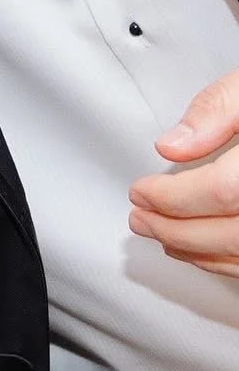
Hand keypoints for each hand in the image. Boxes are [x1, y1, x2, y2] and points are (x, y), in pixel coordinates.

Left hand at [129, 70, 238, 276]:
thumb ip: (214, 109)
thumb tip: (172, 145)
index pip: (222, 190)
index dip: (174, 197)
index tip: (141, 191)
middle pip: (231, 232)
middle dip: (176, 230)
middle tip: (140, 219)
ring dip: (197, 251)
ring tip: (161, 235)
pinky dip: (225, 261)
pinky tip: (200, 250)